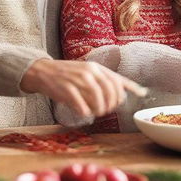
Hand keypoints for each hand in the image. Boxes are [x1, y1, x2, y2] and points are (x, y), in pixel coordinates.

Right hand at [21, 58, 146, 117]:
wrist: (44, 71)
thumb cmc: (69, 74)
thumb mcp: (90, 72)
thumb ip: (109, 80)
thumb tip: (137, 91)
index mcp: (96, 67)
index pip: (117, 80)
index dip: (123, 93)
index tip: (126, 102)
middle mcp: (89, 72)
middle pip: (109, 90)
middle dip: (111, 104)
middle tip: (107, 110)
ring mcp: (77, 79)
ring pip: (97, 98)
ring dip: (99, 109)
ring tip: (96, 113)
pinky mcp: (66, 89)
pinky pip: (81, 105)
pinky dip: (85, 112)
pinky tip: (84, 113)